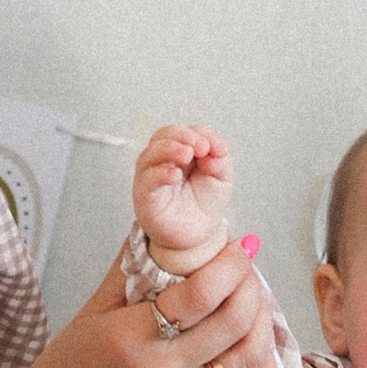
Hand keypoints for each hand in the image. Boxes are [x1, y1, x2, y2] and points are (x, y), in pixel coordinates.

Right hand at [33, 235, 274, 367]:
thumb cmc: (69, 365)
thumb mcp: (95, 307)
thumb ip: (133, 267)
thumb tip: (165, 226)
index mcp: (132, 337)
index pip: (201, 293)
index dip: (230, 263)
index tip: (238, 246)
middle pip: (232, 322)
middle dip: (250, 285)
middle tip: (248, 269)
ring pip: (248, 359)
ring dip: (262, 322)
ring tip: (255, 302)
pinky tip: (262, 349)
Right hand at [134, 122, 234, 272]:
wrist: (197, 236)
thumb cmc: (204, 204)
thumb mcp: (221, 177)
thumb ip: (220, 159)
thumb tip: (214, 148)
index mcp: (181, 150)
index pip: (184, 132)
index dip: (199, 133)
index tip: (216, 147)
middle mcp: (163, 160)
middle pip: (164, 135)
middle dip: (184, 136)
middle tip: (202, 147)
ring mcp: (151, 176)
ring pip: (150, 153)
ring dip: (169, 149)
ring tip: (188, 154)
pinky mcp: (145, 196)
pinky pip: (147, 180)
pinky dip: (160, 173)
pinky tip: (175, 174)